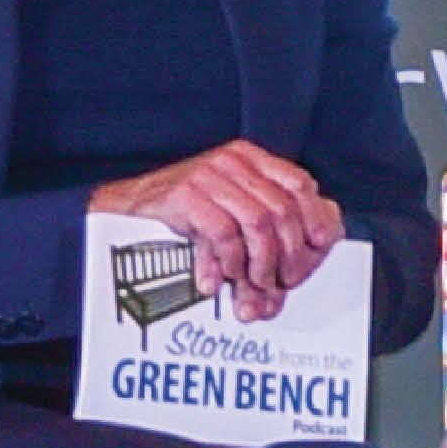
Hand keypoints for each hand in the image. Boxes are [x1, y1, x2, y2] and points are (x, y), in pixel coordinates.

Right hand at [90, 141, 341, 320]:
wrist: (126, 210)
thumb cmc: (185, 214)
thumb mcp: (232, 209)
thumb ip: (267, 223)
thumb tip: (312, 253)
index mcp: (250, 160)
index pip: (299, 183)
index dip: (314, 217)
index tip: (320, 247)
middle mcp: (232, 162)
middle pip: (282, 210)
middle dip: (288, 254)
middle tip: (281, 284)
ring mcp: (207, 175)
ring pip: (258, 223)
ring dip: (259, 265)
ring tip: (251, 287)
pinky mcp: (184, 195)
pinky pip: (223, 233)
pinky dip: (228, 262)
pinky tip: (219, 279)